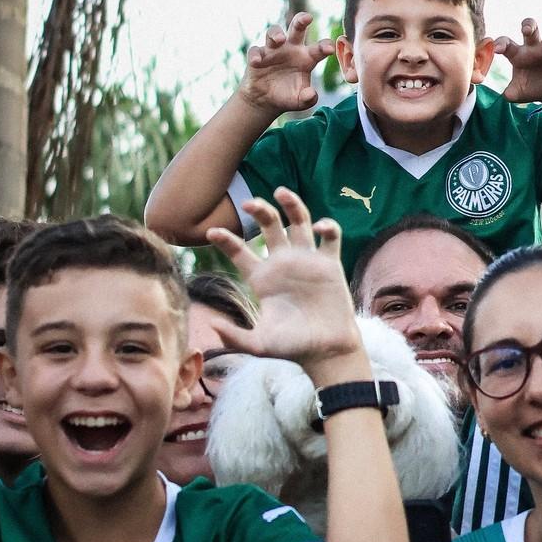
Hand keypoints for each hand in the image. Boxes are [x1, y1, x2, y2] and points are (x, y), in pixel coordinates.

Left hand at [206, 189, 362, 373]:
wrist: (326, 350)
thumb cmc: (292, 347)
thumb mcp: (260, 345)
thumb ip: (236, 337)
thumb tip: (212, 327)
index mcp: (262, 278)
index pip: (240, 252)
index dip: (226, 240)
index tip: (212, 232)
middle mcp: (283, 263)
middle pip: (269, 226)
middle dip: (260, 211)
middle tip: (250, 201)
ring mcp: (307, 260)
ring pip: (298, 221)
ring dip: (291, 204)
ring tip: (281, 191)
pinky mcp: (330, 262)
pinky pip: (330, 236)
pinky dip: (326, 226)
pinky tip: (319, 228)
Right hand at [238, 13, 334, 113]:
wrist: (265, 101)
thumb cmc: (288, 96)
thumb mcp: (300, 101)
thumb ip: (308, 98)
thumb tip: (311, 94)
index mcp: (307, 57)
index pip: (318, 48)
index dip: (325, 46)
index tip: (329, 49)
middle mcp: (291, 49)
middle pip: (297, 29)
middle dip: (301, 20)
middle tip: (308, 17)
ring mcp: (273, 50)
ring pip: (274, 33)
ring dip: (276, 33)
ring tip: (280, 39)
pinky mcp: (257, 56)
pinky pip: (255, 51)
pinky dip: (255, 55)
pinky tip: (257, 62)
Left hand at [494, 18, 541, 104]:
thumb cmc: (532, 86)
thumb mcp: (519, 92)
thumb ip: (511, 93)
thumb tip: (507, 95)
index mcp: (518, 54)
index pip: (507, 43)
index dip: (501, 44)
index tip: (496, 49)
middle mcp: (535, 48)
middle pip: (531, 29)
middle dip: (529, 25)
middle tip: (526, 30)